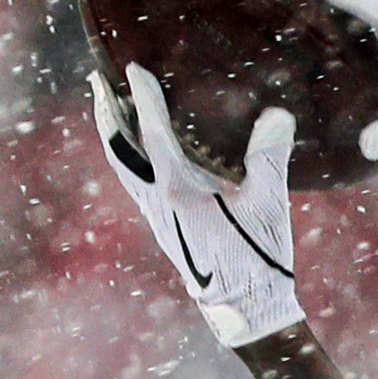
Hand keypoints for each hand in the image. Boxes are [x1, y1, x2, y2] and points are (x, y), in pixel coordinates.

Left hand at [89, 65, 302, 347]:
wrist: (245, 310)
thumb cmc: (259, 259)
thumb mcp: (269, 205)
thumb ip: (270, 157)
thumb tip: (278, 115)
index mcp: (178, 190)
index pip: (153, 133)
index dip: (143, 97)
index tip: (132, 68)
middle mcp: (156, 202)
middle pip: (118, 148)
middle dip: (108, 112)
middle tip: (99, 81)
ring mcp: (155, 217)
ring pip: (122, 167)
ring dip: (114, 135)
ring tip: (112, 110)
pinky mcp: (163, 228)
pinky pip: (134, 183)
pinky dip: (129, 157)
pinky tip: (140, 154)